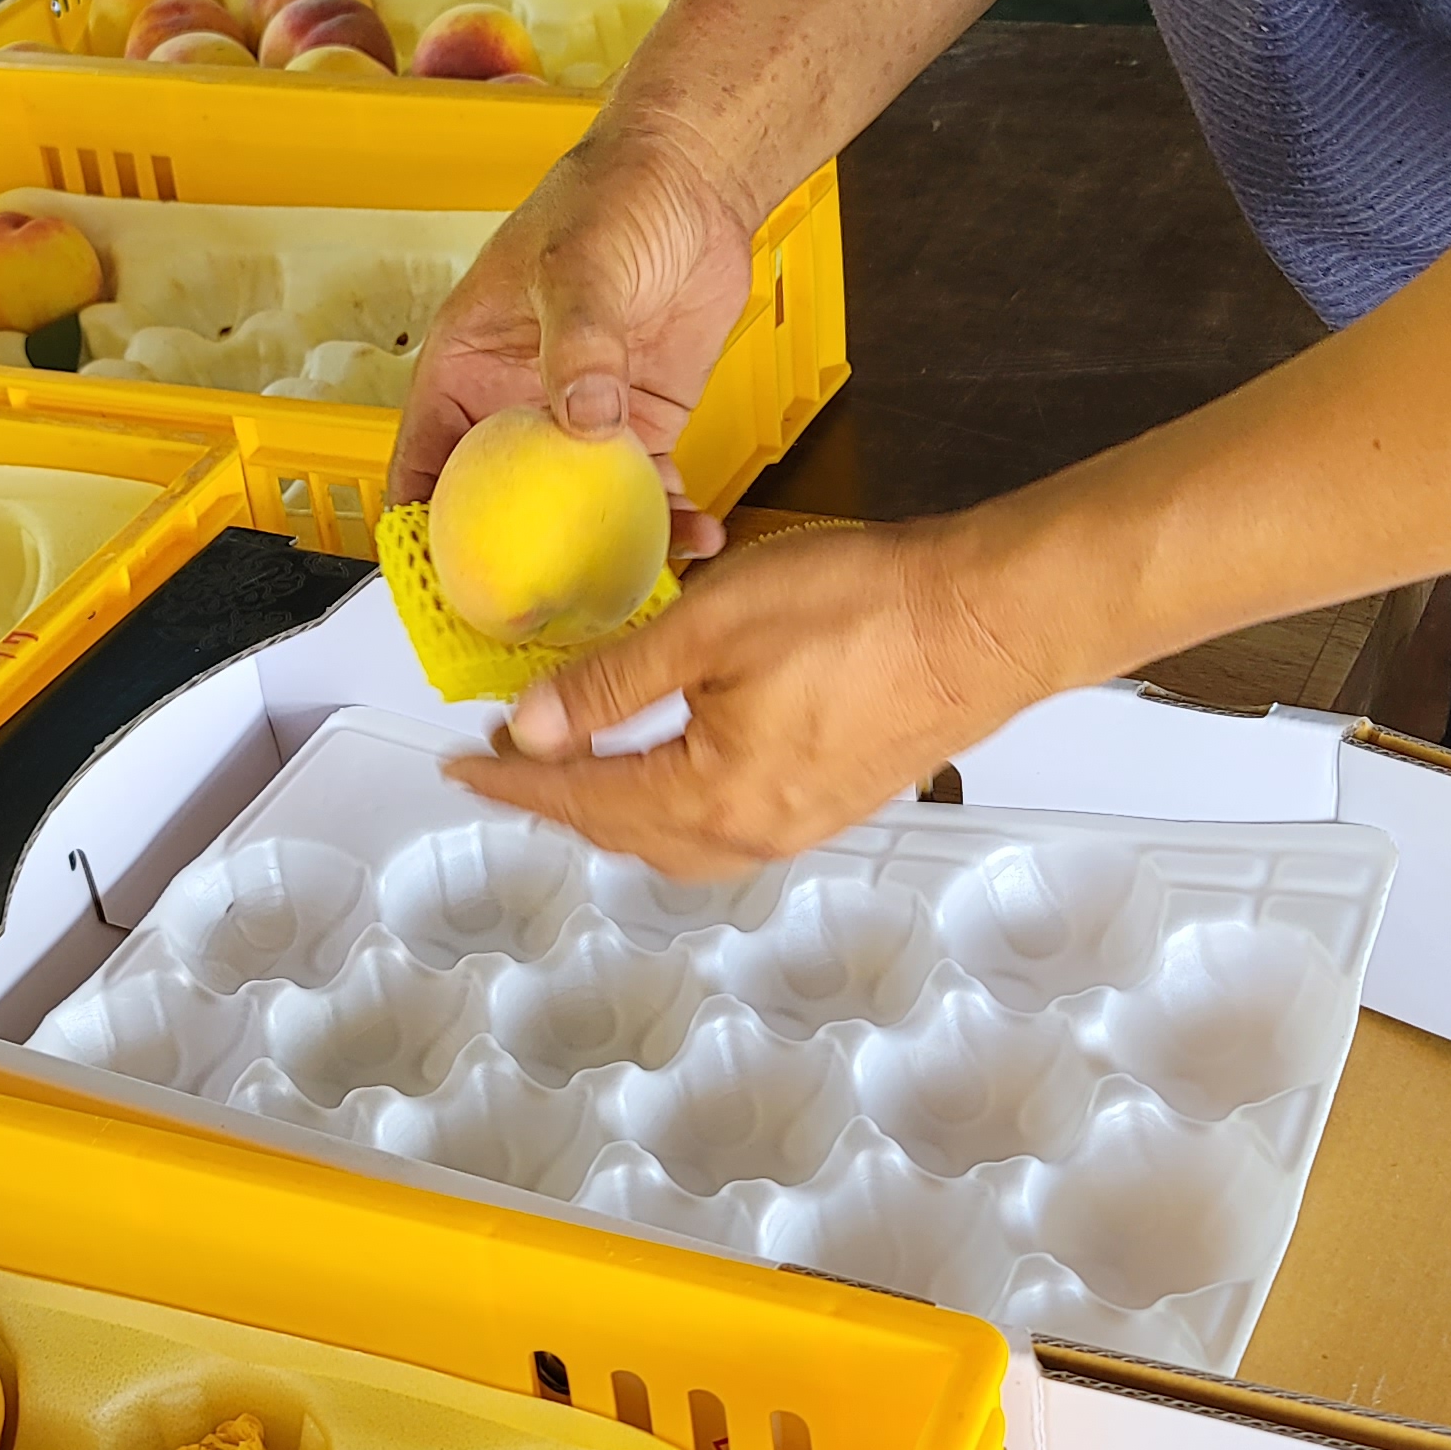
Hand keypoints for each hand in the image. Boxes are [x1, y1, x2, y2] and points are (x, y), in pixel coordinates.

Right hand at [392, 122, 757, 558]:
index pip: (421, 473)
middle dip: (517, 577)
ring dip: (605, 560)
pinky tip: (698, 540)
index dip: (422, 541)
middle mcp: (513, 411)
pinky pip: (647, 495)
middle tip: (545, 629)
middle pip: (498, 517)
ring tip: (638, 599)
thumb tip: (581, 422)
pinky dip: (669, 525)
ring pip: (577, 519)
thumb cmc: (609, 198)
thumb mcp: (576, 267)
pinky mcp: (640, 428)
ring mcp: (579, 426)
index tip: (445, 595)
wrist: (695, 180)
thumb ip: (578, 345)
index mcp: (464, 375)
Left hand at [451, 519, 1063, 877]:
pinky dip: (672, 804)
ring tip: (575, 766)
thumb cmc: (866, 609)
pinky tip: (668, 768)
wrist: (988, 617)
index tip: (462, 765)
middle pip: (624, 835)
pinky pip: (725, 827)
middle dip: (558, 800)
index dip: (512, 781)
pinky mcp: (834, 801)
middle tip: (508, 759)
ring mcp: (800, 825)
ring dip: (616, 810)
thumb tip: (534, 729)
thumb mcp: (710, 628)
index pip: (581, 801)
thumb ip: (612, 685)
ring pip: (676, 841)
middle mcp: (754, 832)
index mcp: (713, 797)